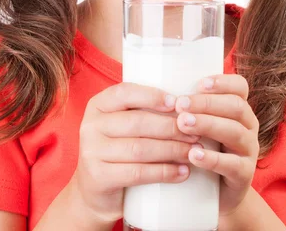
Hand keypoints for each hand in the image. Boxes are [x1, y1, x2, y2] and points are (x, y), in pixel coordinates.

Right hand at [70, 82, 200, 222]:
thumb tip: (186, 104)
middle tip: (195, 133)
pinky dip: (164, 172)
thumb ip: (141, 111)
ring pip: (140, 148)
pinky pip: (138, 173)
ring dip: (172, 150)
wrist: (93, 193)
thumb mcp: (120, 125)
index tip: (177, 102)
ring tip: (193, 151)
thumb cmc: (117, 151)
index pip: (124, 92)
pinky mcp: (99, 178)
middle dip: (171, 127)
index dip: (152, 96)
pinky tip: (182, 172)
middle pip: (137, 122)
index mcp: (97, 105)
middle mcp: (90, 126)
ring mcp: (92, 152)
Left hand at [175, 74, 258, 216]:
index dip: (222, 82)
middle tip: (180, 105)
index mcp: (238, 109)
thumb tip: (155, 88)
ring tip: (183, 124)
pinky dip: (212, 159)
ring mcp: (248, 150)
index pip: (239, 87)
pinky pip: (233, 165)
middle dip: (207, 103)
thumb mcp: (199, 124)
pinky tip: (193, 154)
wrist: (213, 195)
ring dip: (208, 124)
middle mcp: (248, 126)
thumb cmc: (201, 148)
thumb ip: (188, 107)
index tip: (199, 83)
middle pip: (236, 106)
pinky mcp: (244, 175)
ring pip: (235, 132)